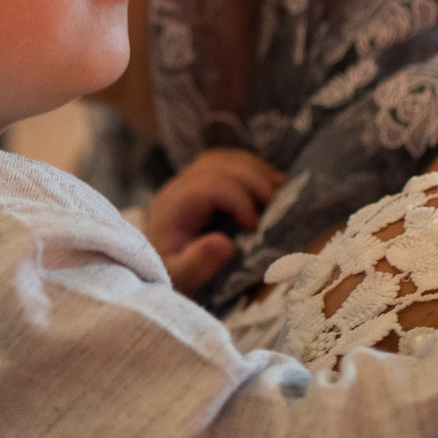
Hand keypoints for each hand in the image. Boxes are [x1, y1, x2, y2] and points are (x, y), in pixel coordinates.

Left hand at [149, 149, 286, 294]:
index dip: (240, 199)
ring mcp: (189, 181)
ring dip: (256, 172)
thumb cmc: (174, 276)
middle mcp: (178, 187)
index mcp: (173, 206)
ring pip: (225, 159)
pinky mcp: (200, 182)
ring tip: (279, 192)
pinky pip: (227, 164)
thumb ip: (198, 264)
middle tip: (277, 205)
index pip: (211, 185)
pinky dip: (252, 171)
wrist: (158, 271)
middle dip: (254, 181)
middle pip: (220, 165)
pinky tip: (269, 187)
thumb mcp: (182, 278)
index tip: (256, 225)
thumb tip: (224, 244)